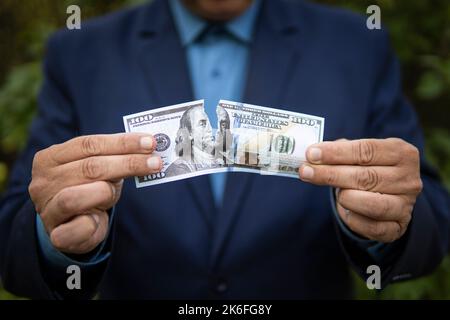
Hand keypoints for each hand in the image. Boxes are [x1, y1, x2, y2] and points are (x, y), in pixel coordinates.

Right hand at [29, 133, 161, 253]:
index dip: (122, 142)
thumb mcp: (99, 170)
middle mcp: (43, 182)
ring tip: (116, 193)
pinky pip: (79, 227)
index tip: (150, 142)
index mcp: (50, 158)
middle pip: (89, 167)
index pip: (89, 144)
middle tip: (155, 162)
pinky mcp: (56, 235)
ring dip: (106, 192)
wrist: (70, 227)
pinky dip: (95, 222)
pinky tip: (101, 218)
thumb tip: (148, 146)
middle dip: (127, 163)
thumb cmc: (88, 190)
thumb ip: (116, 157)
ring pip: (75, 197)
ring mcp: (46, 209)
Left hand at [299, 138, 421, 242]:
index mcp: (402, 153)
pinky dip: (352, 218)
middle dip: (330, 174)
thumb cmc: (368, 168)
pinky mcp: (398, 227)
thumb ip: (339, 151)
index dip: (336, 153)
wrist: (388, 196)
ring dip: (344, 198)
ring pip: (371, 204)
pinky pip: (371, 227)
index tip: (311, 154)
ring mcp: (406, 205)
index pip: (366, 150)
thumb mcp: (359, 154)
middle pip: (365, 177)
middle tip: (305, 171)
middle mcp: (409, 179)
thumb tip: (313, 154)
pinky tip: (344, 209)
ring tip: (334, 192)